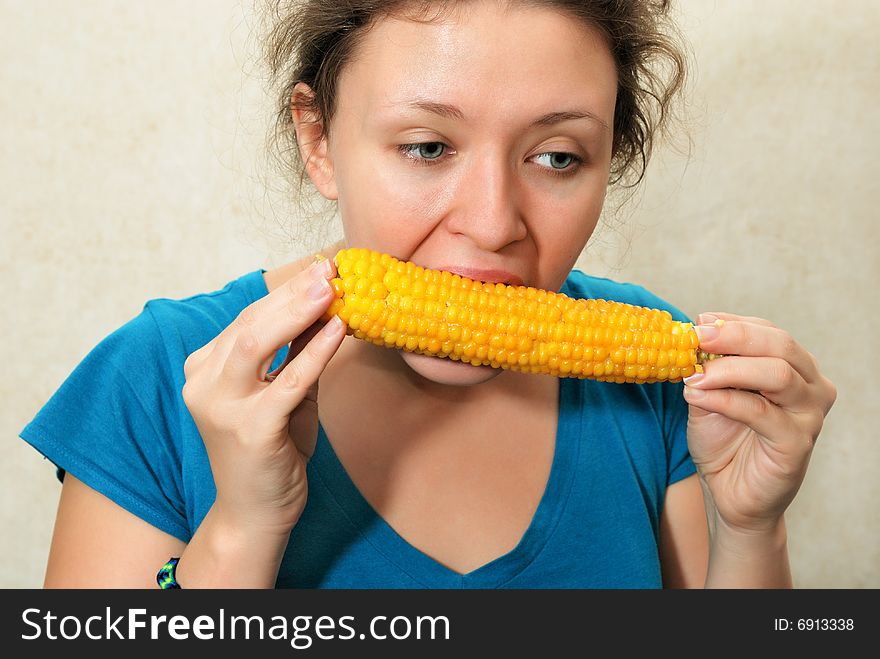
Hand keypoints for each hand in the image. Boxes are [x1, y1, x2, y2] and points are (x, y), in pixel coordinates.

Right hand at [181, 258, 345, 537]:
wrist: (255, 514)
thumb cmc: (271, 451)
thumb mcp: (283, 394)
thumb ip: (295, 354)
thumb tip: (326, 308)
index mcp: (204, 370)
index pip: (247, 320)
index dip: (285, 293)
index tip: (319, 270)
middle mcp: (203, 384)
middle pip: (249, 324)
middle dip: (292, 293)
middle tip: (329, 270)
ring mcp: (222, 408)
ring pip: (257, 343)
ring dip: (297, 311)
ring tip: (331, 288)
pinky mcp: (250, 430)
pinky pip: (287, 382)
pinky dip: (314, 353)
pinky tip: (337, 331)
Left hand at [682, 312, 836, 533]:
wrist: (729, 493)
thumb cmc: (723, 441)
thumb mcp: (708, 394)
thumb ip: (705, 368)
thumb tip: (690, 336)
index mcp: (794, 368)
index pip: (768, 332)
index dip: (733, 324)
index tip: (698, 321)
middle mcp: (811, 387)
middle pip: (780, 345)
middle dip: (734, 337)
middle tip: (696, 338)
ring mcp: (809, 415)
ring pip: (777, 373)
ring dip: (728, 369)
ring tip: (693, 375)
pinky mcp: (797, 443)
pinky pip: (760, 411)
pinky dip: (725, 399)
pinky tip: (697, 396)